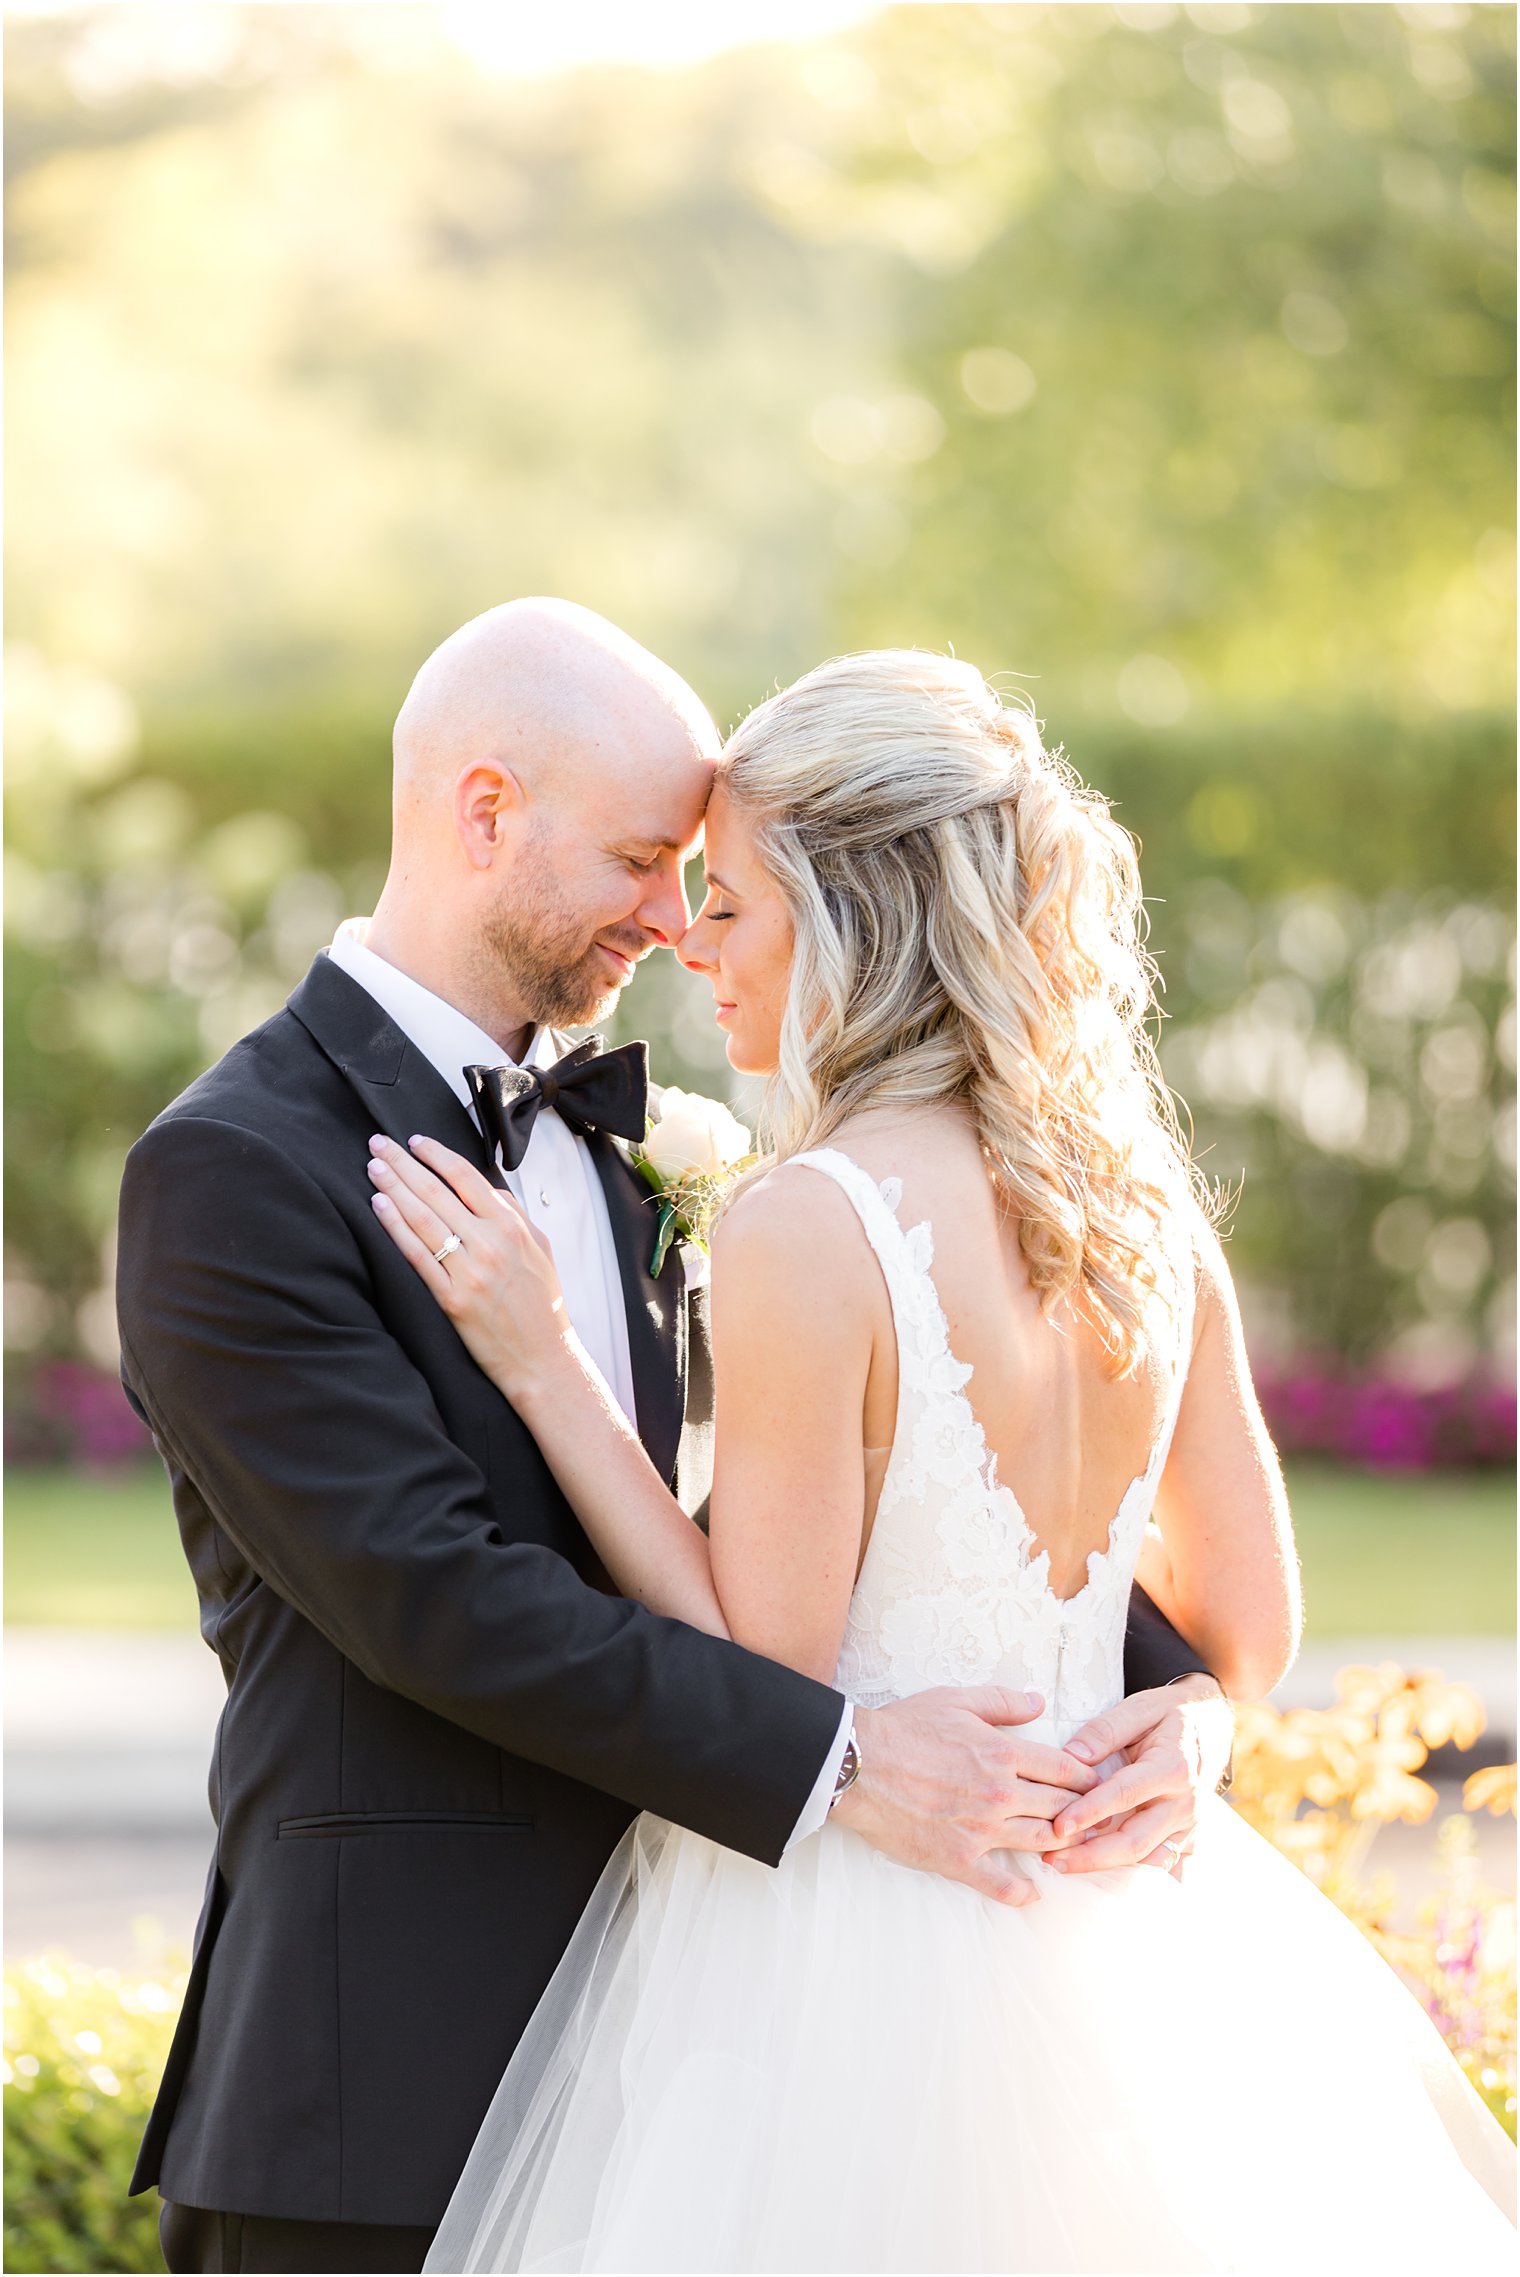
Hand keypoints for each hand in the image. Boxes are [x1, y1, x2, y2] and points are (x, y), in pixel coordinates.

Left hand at [367, 1134, 572, 1399]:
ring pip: (423, 1219)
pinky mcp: (451, 1299)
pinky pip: (417, 1256)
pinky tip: (379, 1208)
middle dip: (403, 1163)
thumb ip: (515, 1214)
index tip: (415, 1141)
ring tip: (373, 1168)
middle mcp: (489, 1244)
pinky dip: (396, 1228)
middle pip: (437, 1192)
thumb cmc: (542, 1306)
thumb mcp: (541, 1248)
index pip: (467, 1177)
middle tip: (378, 1144)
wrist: (543, 1359)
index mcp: (512, 1227)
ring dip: (393, 1188)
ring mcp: (469, 1271)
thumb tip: (487, 1189)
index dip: (436, 1155)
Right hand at [831, 1687, 1102, 1907]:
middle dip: (1086, 1814)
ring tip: (1079, 1850)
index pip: (1064, 1769)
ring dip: (1065, 1847)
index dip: (1088, 1777)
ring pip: (1041, 1842)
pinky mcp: (959, 1858)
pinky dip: (1023, 1891)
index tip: (1099, 1784)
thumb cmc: (904, 1728)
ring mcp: (982, 1830)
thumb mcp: (956, 1700)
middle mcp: (1000, 1793)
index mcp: (1003, 1753)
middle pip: (1061, 1808)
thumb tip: (1039, 1702)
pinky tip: (1035, 1891)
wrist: (859, 1766)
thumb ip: (1002, 1702)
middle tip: (1102, 1821)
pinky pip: (1001, 1883)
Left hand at [1042, 1673, 1233, 1878]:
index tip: (1059, 1825)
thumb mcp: (1138, 1708)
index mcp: (1172, 1767)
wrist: (1211, 1722)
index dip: (1090, 1811)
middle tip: (1052, 1859)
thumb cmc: (1169, 1714)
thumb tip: (1070, 1756)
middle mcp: (1185, 1802)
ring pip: (1148, 1859)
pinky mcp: (1190, 1836)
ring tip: (1068, 1870)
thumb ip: (1104, 1731)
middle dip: (1091, 1855)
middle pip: (1136, 1840)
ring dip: (1109, 1870)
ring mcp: (1190, 1824)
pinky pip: (1167, 1866)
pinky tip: (1114, 1892)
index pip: (1124, 1795)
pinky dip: (1144, 1882)